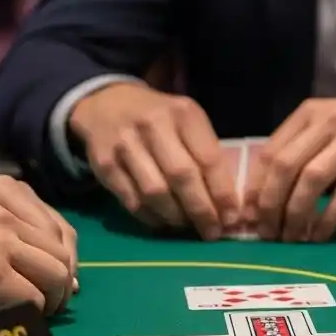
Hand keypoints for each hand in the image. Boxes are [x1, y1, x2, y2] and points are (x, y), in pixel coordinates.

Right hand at [69, 83, 239, 239]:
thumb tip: (226, 201)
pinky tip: (164, 222)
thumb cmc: (160, 118)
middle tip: (212, 232)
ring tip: (189, 227)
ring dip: (176, 217)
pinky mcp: (104, 165)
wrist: (107, 104)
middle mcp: (153, 126)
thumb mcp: (188, 120)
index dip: (222, 192)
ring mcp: (125, 145)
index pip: (208, 158)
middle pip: (181, 176)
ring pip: (155, 192)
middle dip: (201, 210)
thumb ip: (205, 152)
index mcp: (183, 114)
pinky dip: (151, 217)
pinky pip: (131, 200)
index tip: (232, 216)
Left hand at [243, 88, 335, 242]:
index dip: (255, 190)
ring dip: (296, 216)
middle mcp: (329, 120)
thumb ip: (306, 150)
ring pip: (311, 180)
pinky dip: (329, 218)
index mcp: (311, 112)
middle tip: (268, 236)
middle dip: (270, 207)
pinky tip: (322, 235)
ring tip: (292, 239)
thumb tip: (269, 196)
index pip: (269, 153)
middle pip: (285, 168)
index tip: (250, 220)